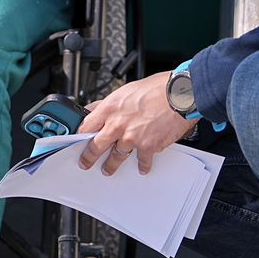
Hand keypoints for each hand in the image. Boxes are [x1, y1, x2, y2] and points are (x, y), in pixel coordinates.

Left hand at [76, 72, 195, 174]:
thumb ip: (110, 102)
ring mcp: (132, 137)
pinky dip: (143, 165)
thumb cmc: (158, 88)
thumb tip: (96, 107)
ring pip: (116, 156)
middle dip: (88, 157)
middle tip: (85, 163)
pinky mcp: (148, 146)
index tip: (78, 140)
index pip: (87, 125)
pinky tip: (142, 168)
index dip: (80, 134)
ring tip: (108, 169)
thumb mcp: (126, 90)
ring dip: (111, 165)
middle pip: (96, 145)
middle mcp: (118, 124)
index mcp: (110, 108)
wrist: (180, 95)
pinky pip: (142, 160)